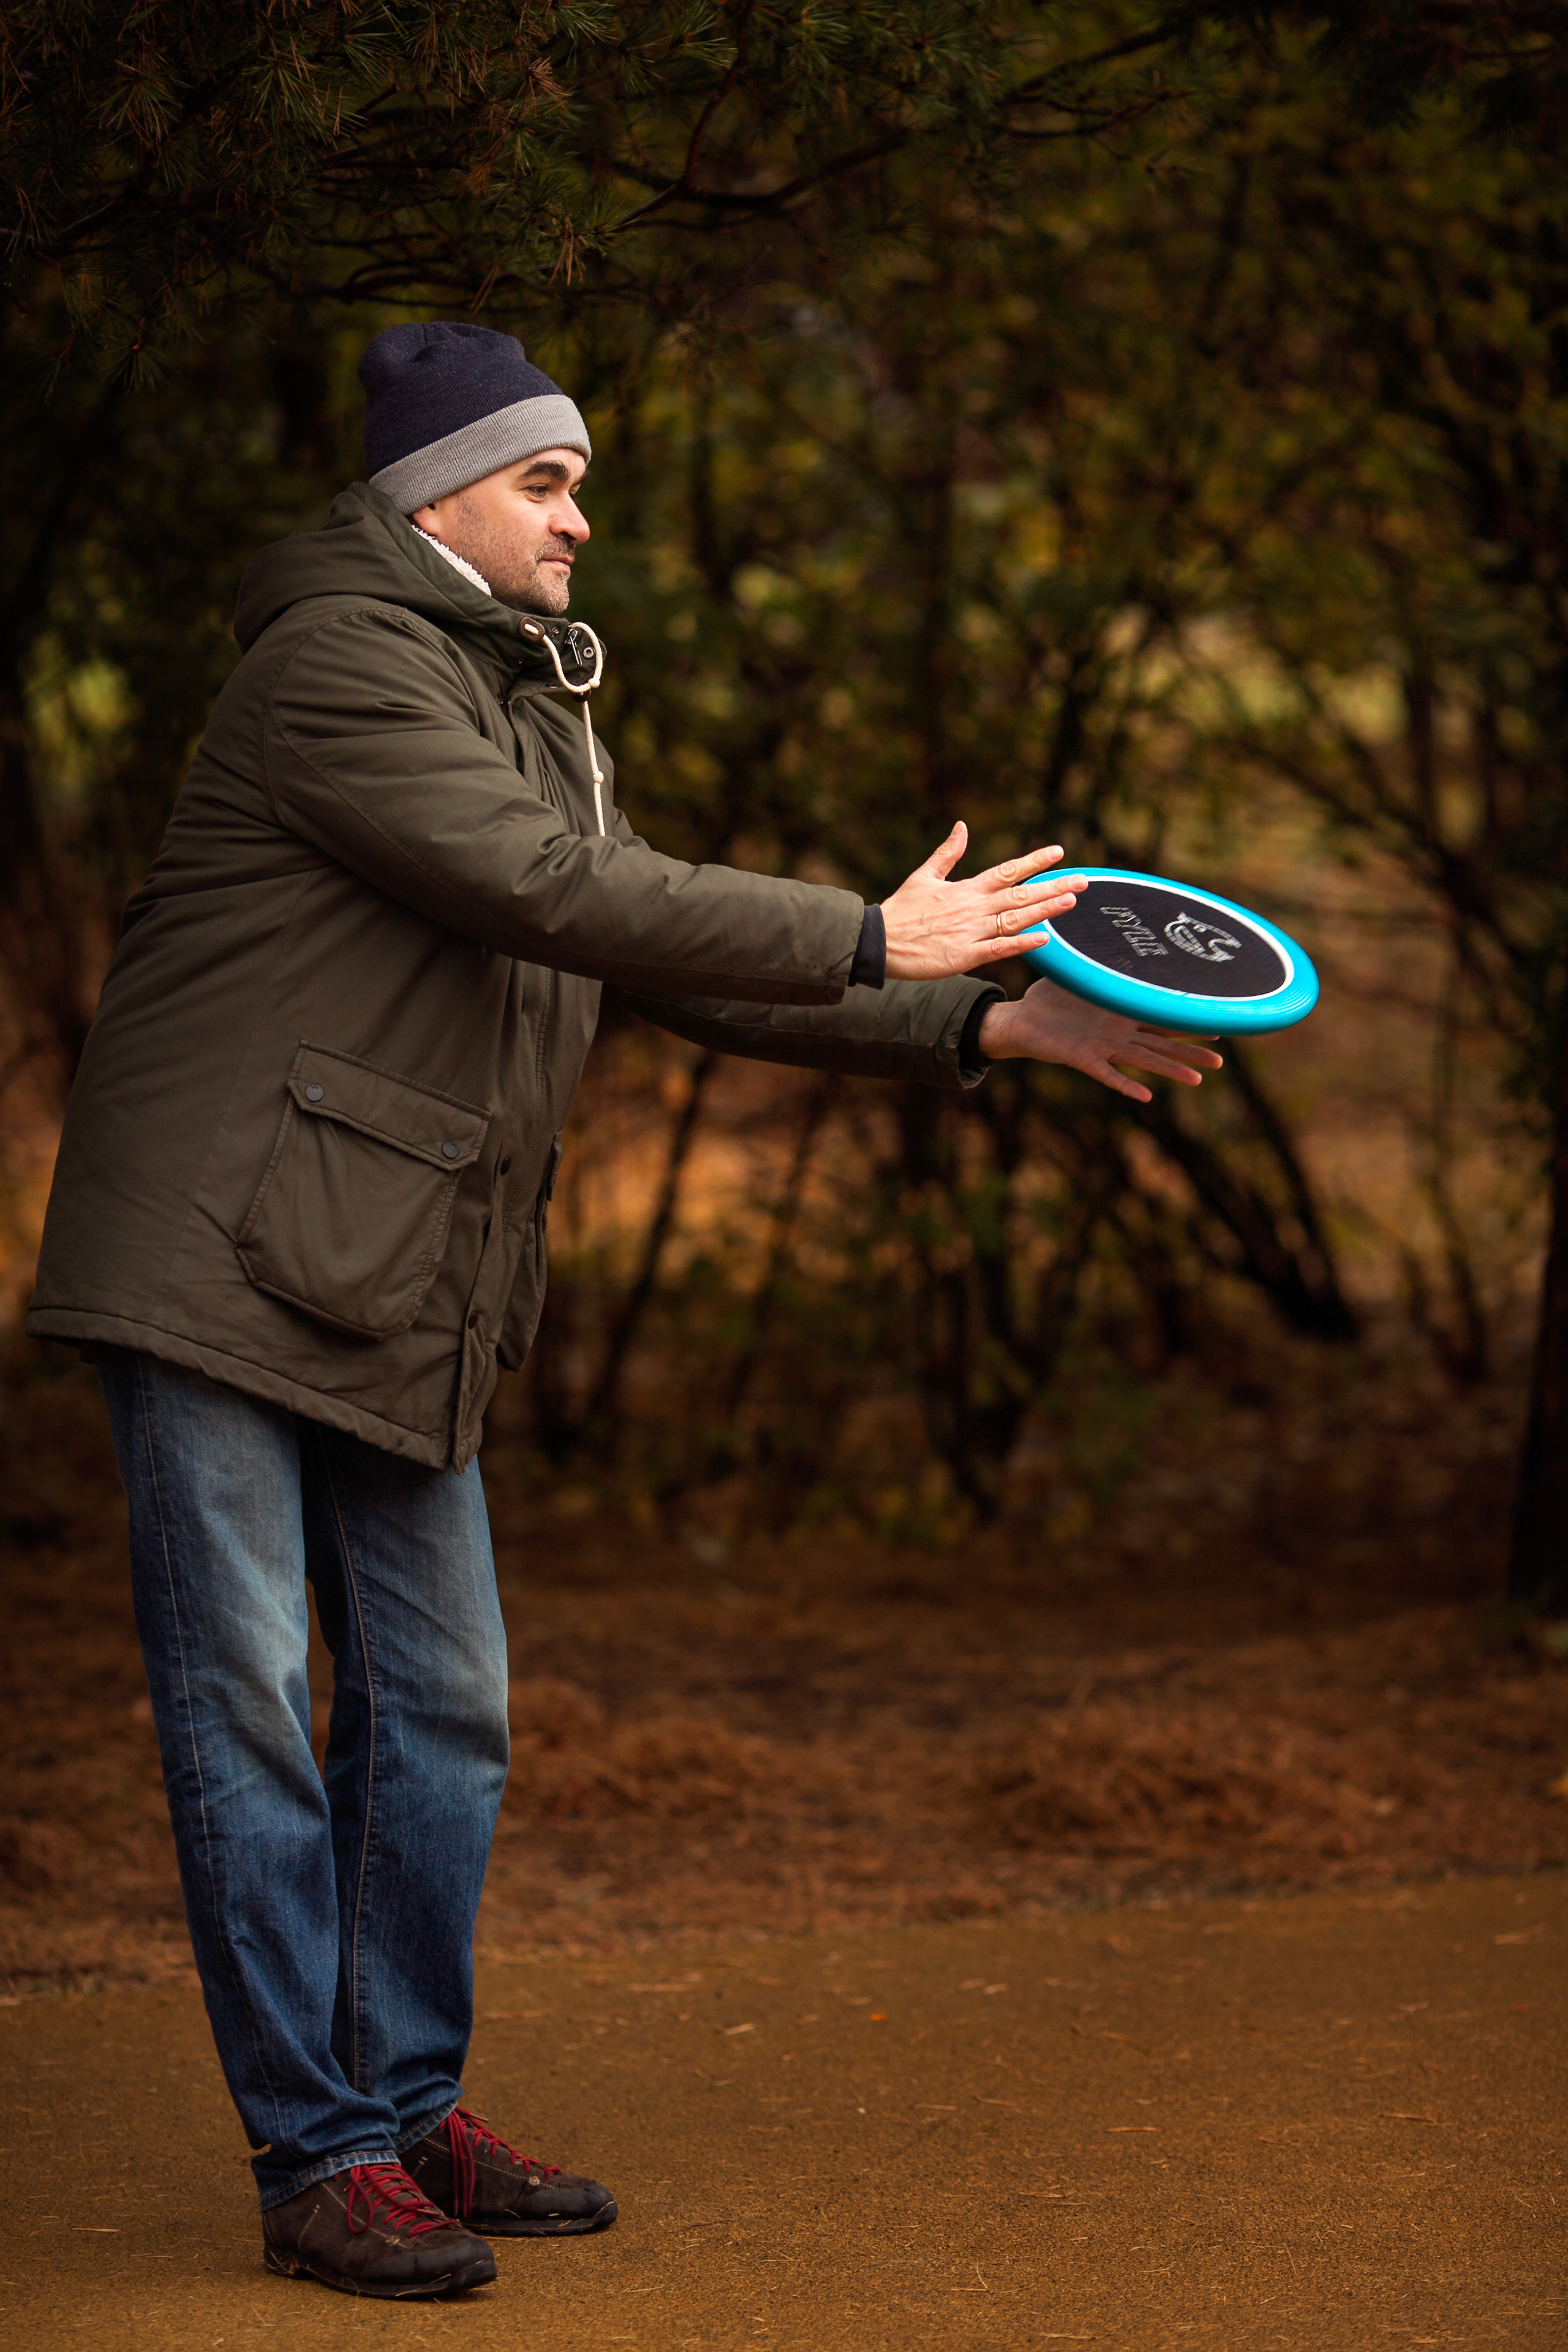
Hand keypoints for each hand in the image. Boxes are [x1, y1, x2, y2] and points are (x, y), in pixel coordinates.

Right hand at [880, 822, 1087, 981]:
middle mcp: (973, 907)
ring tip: (1071, 901)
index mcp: (965, 888)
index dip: (1034, 861)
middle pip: (1021, 895)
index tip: (1058, 852)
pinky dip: (1021, 943)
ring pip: (1015, 919)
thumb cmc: (901, 910)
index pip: (1007, 870)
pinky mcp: (963, 956)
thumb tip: (962, 826)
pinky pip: (998, 948)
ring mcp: (970, 932)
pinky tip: (1044, 939)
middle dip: (1053, 886)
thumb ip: (947, 853)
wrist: (878, 941)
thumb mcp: (923, 875)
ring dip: (1045, 910)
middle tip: (1083, 881)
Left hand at [977, 974, 1224, 1102]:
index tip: (1216, 1024)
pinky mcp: (1084, 1059)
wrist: (1022, 1019)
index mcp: (1121, 1013)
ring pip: (1144, 1061)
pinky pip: (1108, 1075)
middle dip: (1190, 1051)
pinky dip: (1126, 1086)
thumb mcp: (1081, 974)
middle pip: (1162, 1043)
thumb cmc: (1051, 997)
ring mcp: (1104, 1048)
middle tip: (1220, 1060)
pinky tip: (1146, 1096)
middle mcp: (1118, 1033)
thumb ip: (1102, 962)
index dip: (1187, 1022)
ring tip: (1197, 1080)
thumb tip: (1119, 936)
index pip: (1161, 1018)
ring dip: (1169, 1070)